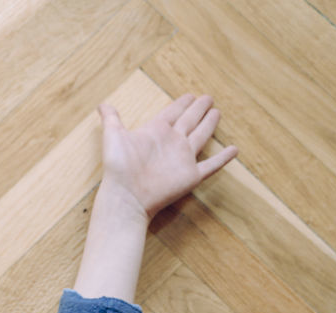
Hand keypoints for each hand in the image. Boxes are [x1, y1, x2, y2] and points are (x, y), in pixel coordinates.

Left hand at [97, 94, 237, 222]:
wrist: (126, 195)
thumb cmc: (118, 167)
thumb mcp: (113, 136)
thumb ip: (111, 118)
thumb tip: (102, 104)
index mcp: (157, 131)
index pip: (173, 112)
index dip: (182, 103)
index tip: (191, 94)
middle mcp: (172, 142)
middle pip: (190, 121)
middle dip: (198, 109)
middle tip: (209, 97)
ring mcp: (183, 159)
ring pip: (201, 137)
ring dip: (209, 125)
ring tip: (217, 113)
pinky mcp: (191, 176)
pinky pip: (211, 165)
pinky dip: (223, 158)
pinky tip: (234, 150)